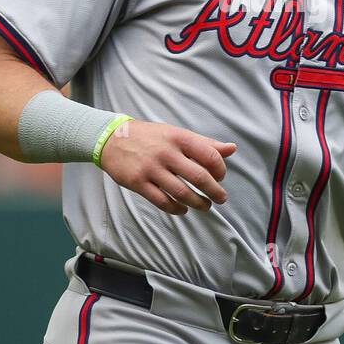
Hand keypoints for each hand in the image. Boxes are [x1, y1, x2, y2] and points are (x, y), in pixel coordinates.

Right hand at [97, 119, 236, 215]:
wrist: (111, 138)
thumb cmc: (151, 137)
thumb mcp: (177, 134)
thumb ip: (205, 143)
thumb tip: (232, 149)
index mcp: (179, 138)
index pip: (209, 156)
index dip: (220, 170)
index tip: (220, 177)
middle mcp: (166, 152)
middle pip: (199, 177)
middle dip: (215, 192)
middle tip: (221, 199)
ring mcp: (151, 168)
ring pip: (182, 193)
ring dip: (198, 203)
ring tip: (205, 206)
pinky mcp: (138, 182)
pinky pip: (162, 201)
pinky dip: (176, 209)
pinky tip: (183, 209)